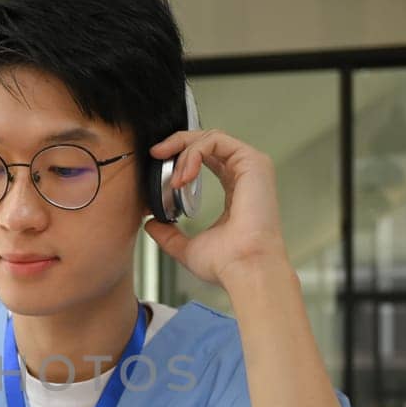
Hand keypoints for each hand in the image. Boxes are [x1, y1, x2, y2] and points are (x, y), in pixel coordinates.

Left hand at [144, 130, 289, 286]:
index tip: (158, 161)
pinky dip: (194, 153)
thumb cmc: (228, 263)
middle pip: (207, 141)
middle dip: (178, 144)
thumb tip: (152, 225)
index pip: (207, 158)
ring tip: (174, 180)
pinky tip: (184, 176)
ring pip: (210, 138)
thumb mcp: (188, 247)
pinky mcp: (253, 162)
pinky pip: (216, 142)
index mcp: (234, 191)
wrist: (245, 268)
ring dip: (184, 152)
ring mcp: (251, 167)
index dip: (181, 154)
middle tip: (156, 154)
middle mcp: (244, 175)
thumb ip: (169, 235)